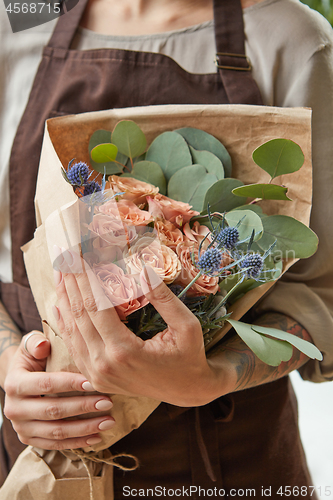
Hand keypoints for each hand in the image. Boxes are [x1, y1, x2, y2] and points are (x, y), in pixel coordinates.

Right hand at [4, 332, 114, 449]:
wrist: (20, 380)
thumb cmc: (32, 359)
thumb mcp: (30, 345)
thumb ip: (35, 342)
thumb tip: (43, 345)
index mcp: (14, 383)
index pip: (45, 384)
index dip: (70, 384)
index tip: (93, 382)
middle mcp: (14, 409)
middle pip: (53, 410)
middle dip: (83, 407)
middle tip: (108, 402)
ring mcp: (21, 428)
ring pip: (56, 431)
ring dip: (85, 428)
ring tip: (108, 421)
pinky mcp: (30, 440)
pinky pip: (56, 445)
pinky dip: (78, 442)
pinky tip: (97, 437)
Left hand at [54, 251, 233, 405]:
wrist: (187, 391)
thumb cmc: (190, 356)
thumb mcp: (186, 326)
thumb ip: (164, 298)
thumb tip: (143, 267)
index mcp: (124, 352)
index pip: (97, 307)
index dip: (87, 278)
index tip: (81, 255)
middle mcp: (104, 364)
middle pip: (80, 315)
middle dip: (72, 282)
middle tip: (66, 255)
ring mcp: (96, 373)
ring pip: (72, 330)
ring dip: (64, 298)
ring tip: (60, 272)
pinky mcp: (95, 377)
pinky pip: (74, 346)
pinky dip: (64, 322)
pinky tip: (59, 303)